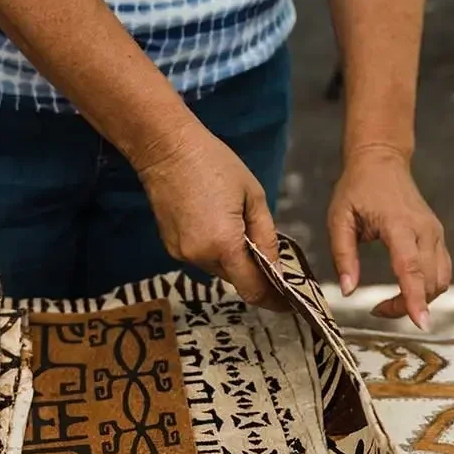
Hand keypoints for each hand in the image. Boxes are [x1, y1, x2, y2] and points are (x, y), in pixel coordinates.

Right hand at [134, 125, 284, 308]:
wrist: (167, 149)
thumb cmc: (214, 164)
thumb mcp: (253, 196)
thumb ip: (267, 236)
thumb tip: (276, 268)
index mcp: (225, 244)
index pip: (253, 289)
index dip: (273, 300)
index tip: (287, 304)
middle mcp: (201, 257)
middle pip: (236, 279)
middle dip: (255, 274)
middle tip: (270, 258)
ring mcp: (183, 254)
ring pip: (219, 269)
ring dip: (234, 260)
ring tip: (238, 228)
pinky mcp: (172, 247)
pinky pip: (202, 258)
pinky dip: (215, 250)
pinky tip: (216, 223)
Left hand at [328, 145, 451, 328]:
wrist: (382, 160)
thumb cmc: (357, 188)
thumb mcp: (339, 219)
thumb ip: (343, 256)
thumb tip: (349, 291)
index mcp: (399, 224)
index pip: (411, 267)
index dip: (415, 298)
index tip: (420, 323)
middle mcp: (424, 229)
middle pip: (429, 281)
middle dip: (408, 305)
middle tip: (377, 309)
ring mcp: (435, 232)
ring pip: (440, 280)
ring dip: (420, 299)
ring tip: (389, 303)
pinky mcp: (438, 236)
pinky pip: (441, 271)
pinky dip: (428, 287)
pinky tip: (406, 289)